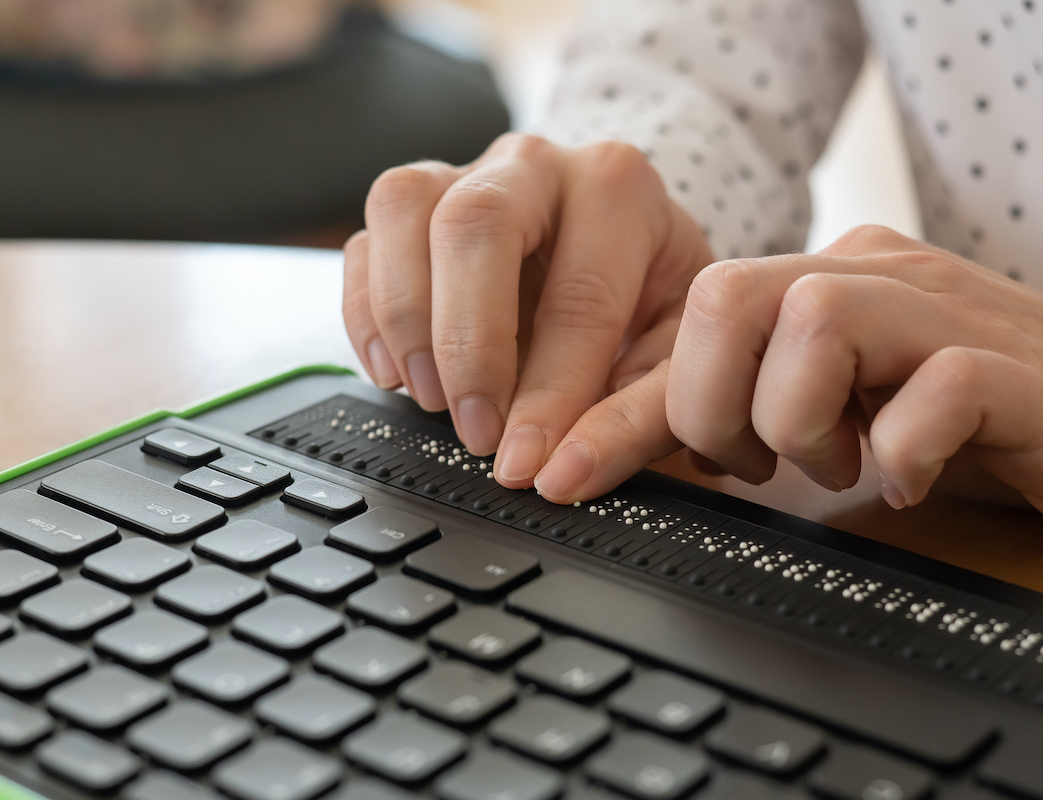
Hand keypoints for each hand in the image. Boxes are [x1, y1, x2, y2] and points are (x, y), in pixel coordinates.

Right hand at [343, 133, 714, 485]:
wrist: (630, 254)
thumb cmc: (653, 304)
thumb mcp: (677, 362)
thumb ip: (633, 420)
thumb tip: (562, 473)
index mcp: (622, 192)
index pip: (578, 295)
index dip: (548, 391)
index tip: (525, 460)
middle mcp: (539, 165)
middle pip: (475, 222)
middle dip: (466, 343)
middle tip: (475, 430)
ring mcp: (467, 173)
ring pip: (403, 207)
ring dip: (405, 316)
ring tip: (431, 398)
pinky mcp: (416, 206)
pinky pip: (366, 239)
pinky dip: (366, 312)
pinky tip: (396, 373)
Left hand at [534, 226, 1042, 554]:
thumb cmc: (969, 421)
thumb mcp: (841, 416)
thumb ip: (751, 420)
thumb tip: (639, 454)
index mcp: (821, 286)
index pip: (692, 323)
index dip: (616, 408)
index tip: (560, 476)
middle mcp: (871, 280)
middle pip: (731, 297)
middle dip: (712, 406)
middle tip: (759, 465)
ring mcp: (945, 314)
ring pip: (816, 323)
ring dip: (800, 423)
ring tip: (844, 464)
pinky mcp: (1013, 368)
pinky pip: (936, 384)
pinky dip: (903, 447)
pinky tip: (911, 477)